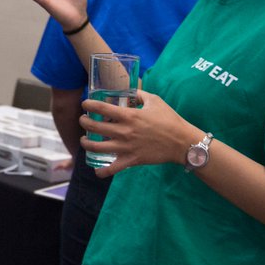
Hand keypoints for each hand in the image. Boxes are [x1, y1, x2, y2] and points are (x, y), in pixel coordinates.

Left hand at [79, 90, 198, 177]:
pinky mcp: (131, 160)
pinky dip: (102, 171)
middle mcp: (124, 131)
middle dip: (84, 122)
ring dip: (86, 143)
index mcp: (129, 115)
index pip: (102, 108)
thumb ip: (139, 94)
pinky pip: (112, 169)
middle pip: (95, 126)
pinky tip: (97, 169)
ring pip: (97, 147)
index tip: (85, 104)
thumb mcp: (154, 100)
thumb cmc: (169, 119)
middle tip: (83, 120)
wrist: (181, 142)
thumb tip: (129, 92)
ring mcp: (126, 147)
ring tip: (85, 140)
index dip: (89, 105)